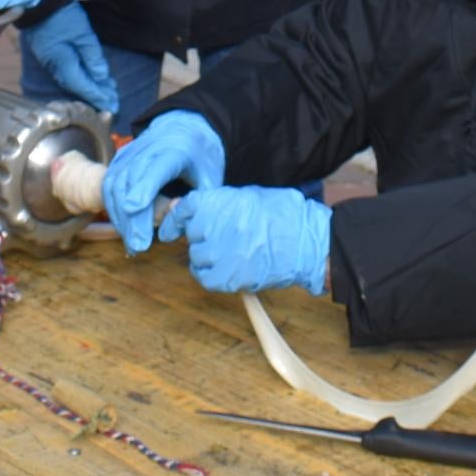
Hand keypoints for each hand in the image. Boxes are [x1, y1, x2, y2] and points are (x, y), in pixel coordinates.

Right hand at [21, 2, 119, 115]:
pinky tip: (87, 80)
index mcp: (62, 62)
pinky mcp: (47, 56)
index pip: (83, 85)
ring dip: (88, 88)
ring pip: (70, 81)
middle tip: (112, 103)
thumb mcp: (83, 33)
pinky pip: (65, 74)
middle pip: (76, 87)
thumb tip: (101, 78)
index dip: (98, 96)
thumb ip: (92, 56)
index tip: (112, 105)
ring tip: (104, 93)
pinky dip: (79, 80)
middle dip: (95, 95)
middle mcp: (53, 67)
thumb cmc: (63, 15)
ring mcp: (48, 62)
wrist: (39, 1)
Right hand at [104, 111, 226, 251]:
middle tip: (139, 246)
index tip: (134, 207)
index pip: (157, 167)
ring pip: (116, 185)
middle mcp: (148, 147)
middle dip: (133, 216)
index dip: (145, 186)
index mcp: (176, 149)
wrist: (184, 129)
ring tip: (133, 244)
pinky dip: (115, 210)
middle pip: (132, 181)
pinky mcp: (119, 160)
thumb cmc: (200, 160)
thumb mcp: (209, 181)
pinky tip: (126, 230)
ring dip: (122, 217)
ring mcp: (130, 152)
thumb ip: (192, 205)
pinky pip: (110, 185)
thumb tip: (169, 232)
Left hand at [157, 186, 332, 296]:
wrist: (305, 242)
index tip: (171, 229)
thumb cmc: (282, 215)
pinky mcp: (226, 278)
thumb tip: (184, 208)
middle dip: (201, 237)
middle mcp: (212, 227)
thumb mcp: (248, 197)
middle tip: (221, 238)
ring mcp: (217, 254)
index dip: (175, 220)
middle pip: (191, 235)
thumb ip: (216, 203)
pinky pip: (204, 278)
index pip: (183, 210)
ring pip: (196, 257)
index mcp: (217, 202)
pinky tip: (225, 269)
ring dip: (207, 256)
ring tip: (229, 253)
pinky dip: (210, 274)